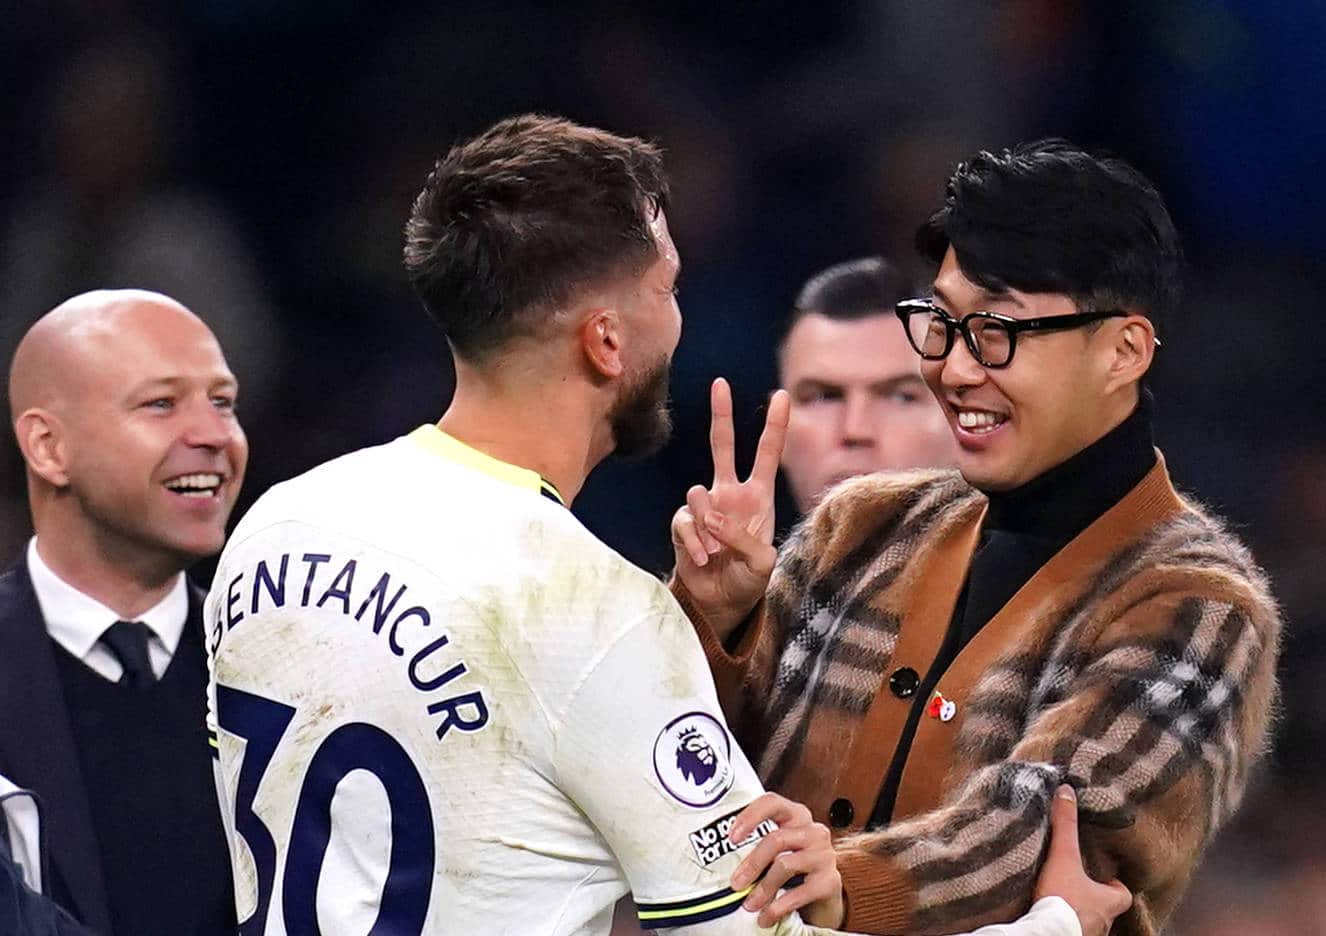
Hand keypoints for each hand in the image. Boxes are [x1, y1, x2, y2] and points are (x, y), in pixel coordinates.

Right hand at [670, 378, 789, 640]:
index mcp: (758, 496)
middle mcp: (730, 493)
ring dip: (709, 525)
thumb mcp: (761, 563)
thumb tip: (712, 516)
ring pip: (698, 493)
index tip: (782, 395)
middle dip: (721, 414)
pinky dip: (695, 543)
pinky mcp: (684, 524)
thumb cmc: (748, 580)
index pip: (767, 453)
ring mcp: (705, 507)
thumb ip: (742, 538)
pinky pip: (684, 522)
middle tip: (719, 383)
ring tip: (716, 552)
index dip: (775, 425)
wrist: (719, 602)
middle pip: (722, 445)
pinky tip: (704, 560)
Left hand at [727, 792, 843, 928]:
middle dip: (752, 863)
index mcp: (796, 816)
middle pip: (776, 839)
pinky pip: (799, 892)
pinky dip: (779, 906)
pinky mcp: (830, 880)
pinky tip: (767, 916)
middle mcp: (814, 831)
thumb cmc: (793, 867)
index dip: (749, 816)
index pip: (772, 802)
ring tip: (749, 905)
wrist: (823, 894)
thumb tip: (722, 860)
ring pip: (785, 865)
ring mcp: (825, 855)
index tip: (731, 837)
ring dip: (763, 888)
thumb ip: (757, 845)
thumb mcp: (777, 850)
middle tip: (735, 883)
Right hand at [1034, 786, 1131, 935]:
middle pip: (1106, 908)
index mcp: (1109, 902)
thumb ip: (1065, 826)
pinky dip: (1068, 925)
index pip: (1123, 894)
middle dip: (1093, 898)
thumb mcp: (1063, 857)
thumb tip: (1066, 790)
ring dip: (1080, 913)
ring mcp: (1090, 935)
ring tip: (1062, 901)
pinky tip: (1053, 917)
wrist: (1049, 934)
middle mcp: (1104, 922)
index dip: (1114, 884)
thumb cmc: (1063, 899)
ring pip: (1091, 922)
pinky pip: (1075, 931)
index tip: (1102, 876)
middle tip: (1076, 885)